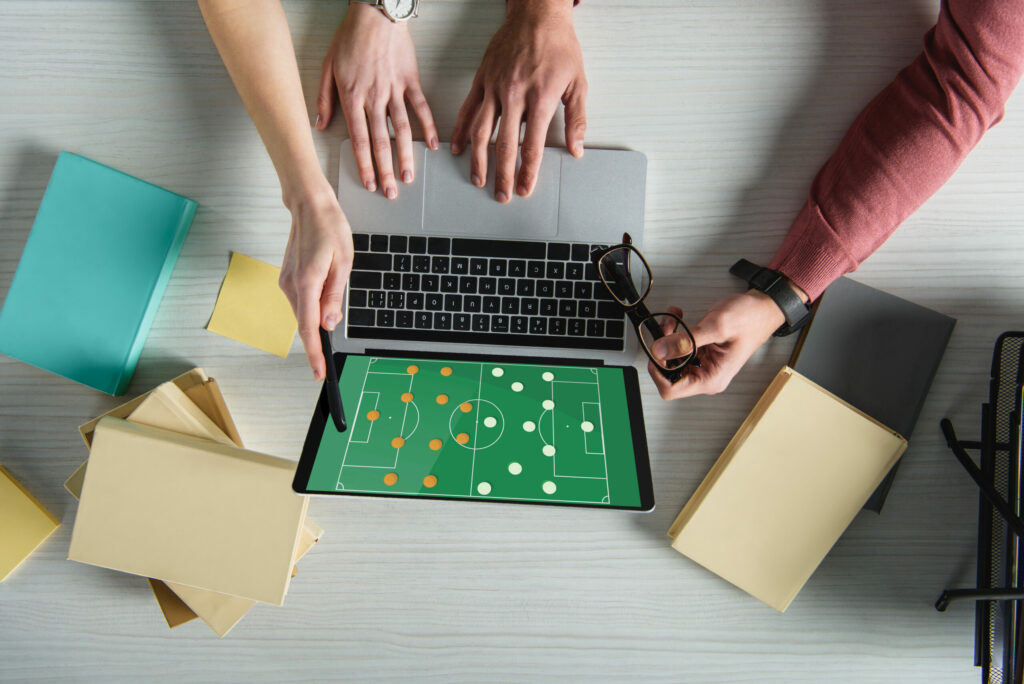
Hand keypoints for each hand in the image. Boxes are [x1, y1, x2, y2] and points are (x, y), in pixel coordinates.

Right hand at [279, 193, 353, 380]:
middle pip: (306, 322)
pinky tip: (325, 283)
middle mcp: (290, 286)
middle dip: (319, 336)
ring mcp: (286, 283)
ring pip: (304, 312)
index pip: (309, 328)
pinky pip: (302, 301)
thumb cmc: (329, 229)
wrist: (309, 206)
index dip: (314, 353)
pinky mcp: (287, 279)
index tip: (319, 372)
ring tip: (333, 281)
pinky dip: (313, 303)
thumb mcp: (344, 263)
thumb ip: (335, 296)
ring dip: (318, 313)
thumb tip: (330, 323)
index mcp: (306, 282)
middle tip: (331, 342)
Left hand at [316, 2, 437, 198]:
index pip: (358, 138)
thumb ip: (324, 97)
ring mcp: (394, 90)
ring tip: (408, 178)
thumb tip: (319, 124)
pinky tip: (431, 146)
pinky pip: (420, 107)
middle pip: (380, 141)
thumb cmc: (350, 36)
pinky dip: (427, 127)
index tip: (368, 182)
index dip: (363, 163)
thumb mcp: (328, 65)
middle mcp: (374, 97)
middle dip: (385, 170)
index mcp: (352, 96)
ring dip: (405, 156)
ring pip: (401, 129)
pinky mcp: (410, 81)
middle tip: (390, 192)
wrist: (376, 13)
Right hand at [451, 0, 585, 202]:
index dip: (527, 172)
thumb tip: (576, 149)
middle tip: (502, 195)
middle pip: (505, 145)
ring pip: (481, 131)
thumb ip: (576, 119)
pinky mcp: (481, 79)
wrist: (537, 14)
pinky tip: (458, 148)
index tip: (525, 189)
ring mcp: (494, 87)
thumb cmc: (559, 46)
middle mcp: (514, 95)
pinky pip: (467, 110)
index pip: (531, 146)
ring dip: (478, 160)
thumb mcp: (577, 82)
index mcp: (540, 98)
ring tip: (477, 179)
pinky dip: (461, 131)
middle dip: (503, 175)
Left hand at [646, 294, 785, 399]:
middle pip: (668, 373)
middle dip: (663, 349)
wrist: (762, 307)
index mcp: (711, 379)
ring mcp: (703, 364)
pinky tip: (678, 318)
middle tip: (668, 327)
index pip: (671, 390)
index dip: (658, 371)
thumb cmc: (751, 319)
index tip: (657, 350)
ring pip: (670, 358)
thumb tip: (659, 350)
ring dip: (667, 336)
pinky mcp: (700, 353)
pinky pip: (678, 347)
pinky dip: (674, 332)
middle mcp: (706, 375)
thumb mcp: (716, 327)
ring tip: (674, 318)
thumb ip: (686, 341)